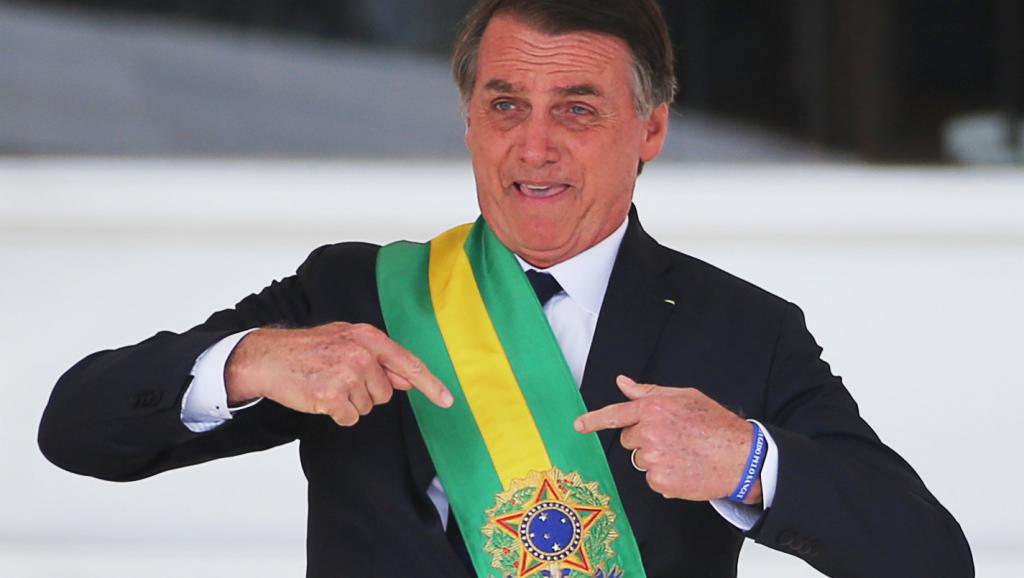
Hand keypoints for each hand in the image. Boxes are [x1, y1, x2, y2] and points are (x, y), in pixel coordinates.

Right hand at [225, 322, 452, 425]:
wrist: (268, 357)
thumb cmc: (309, 349)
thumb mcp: (347, 340)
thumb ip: (379, 358)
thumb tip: (406, 380)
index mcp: (368, 337)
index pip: (408, 363)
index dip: (430, 384)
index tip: (448, 400)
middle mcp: (361, 354)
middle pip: (385, 393)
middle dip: (366, 391)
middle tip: (340, 377)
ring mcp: (347, 374)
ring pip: (367, 406)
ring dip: (350, 402)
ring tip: (328, 383)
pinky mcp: (331, 396)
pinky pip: (350, 417)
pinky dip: (337, 413)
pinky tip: (321, 396)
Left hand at [574, 375, 761, 503]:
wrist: (741, 457)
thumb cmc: (716, 424)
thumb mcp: (684, 397)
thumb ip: (649, 392)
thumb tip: (622, 382)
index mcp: (653, 409)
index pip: (615, 414)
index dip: (593, 420)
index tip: (578, 425)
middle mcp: (649, 433)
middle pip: (628, 440)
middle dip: (644, 439)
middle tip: (673, 438)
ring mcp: (653, 459)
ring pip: (641, 460)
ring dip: (655, 459)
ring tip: (683, 453)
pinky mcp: (660, 481)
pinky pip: (652, 479)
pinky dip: (665, 477)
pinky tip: (685, 468)